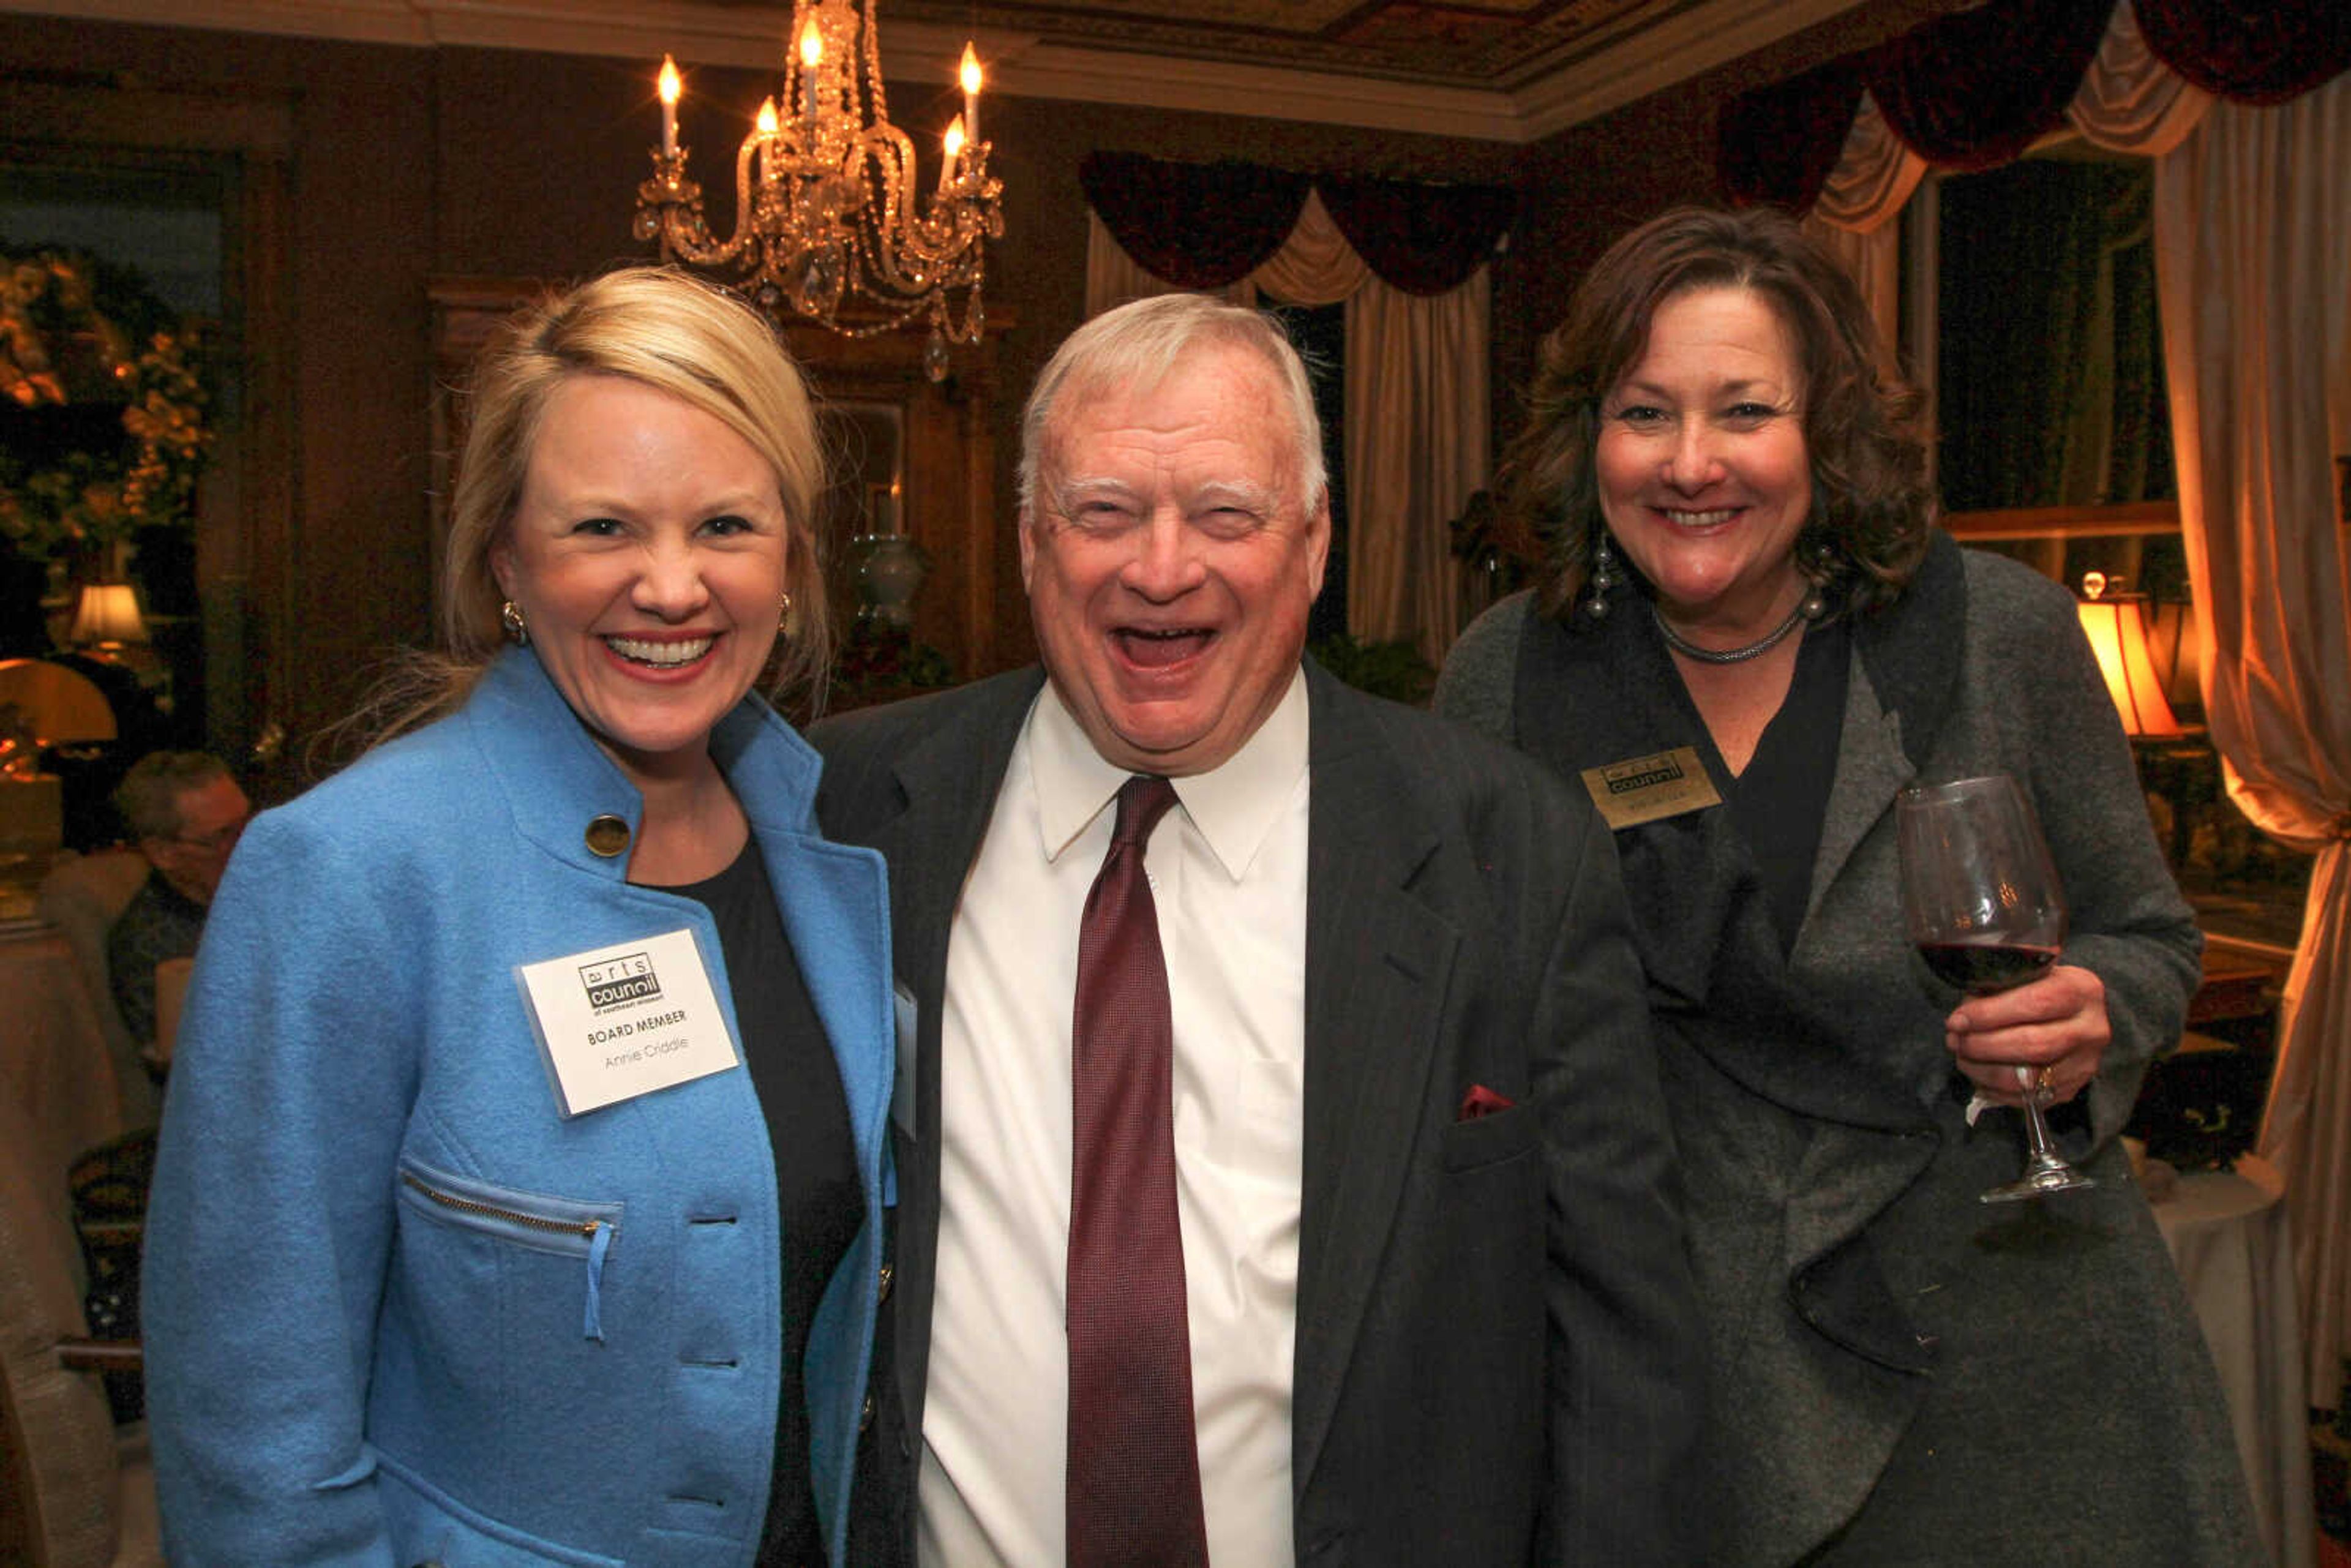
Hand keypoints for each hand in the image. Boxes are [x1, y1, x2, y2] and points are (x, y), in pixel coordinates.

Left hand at [1944, 963, 2107, 1106]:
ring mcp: (2086, 1063)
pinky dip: (1995, 1089)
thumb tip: (1963, 1017)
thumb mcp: (2027, 976)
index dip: (1990, 1014)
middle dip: (1982, 1044)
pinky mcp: (2073, 1088)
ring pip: (2028, 1077)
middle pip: (2032, 1044)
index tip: (1957, 1020)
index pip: (2035, 1003)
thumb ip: (1999, 989)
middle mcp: (2092, 1028)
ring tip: (1962, 1056)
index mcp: (2082, 990)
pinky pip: (2027, 1098)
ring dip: (1984, 1070)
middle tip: (1954, 1039)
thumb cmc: (2041, 990)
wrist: (2075, 1014)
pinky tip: (1978, 1074)